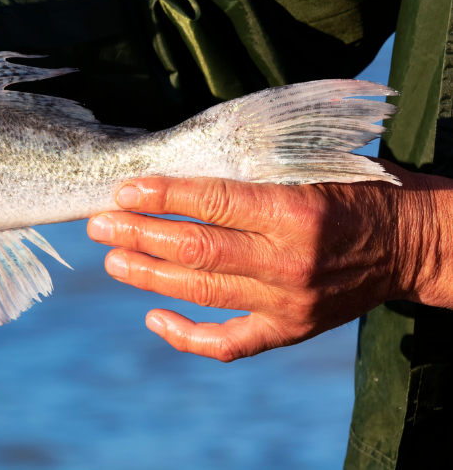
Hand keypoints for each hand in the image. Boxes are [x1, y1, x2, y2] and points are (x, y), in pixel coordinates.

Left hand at [86, 164, 452, 360]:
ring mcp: (289, 302)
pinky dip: (185, 335)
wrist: (409, 243)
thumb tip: (172, 163)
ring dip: (148, 276)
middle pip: (197, 250)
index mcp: (295, 210)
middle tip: (99, 224)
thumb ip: (250, 169)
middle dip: (139, 235)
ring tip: (112, 258)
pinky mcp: (290, 330)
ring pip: (202, 292)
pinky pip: (228, 343)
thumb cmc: (350, 190)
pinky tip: (151, 316)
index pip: (214, 203)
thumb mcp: (308, 165)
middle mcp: (290, 260)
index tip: (123, 190)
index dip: (162, 196)